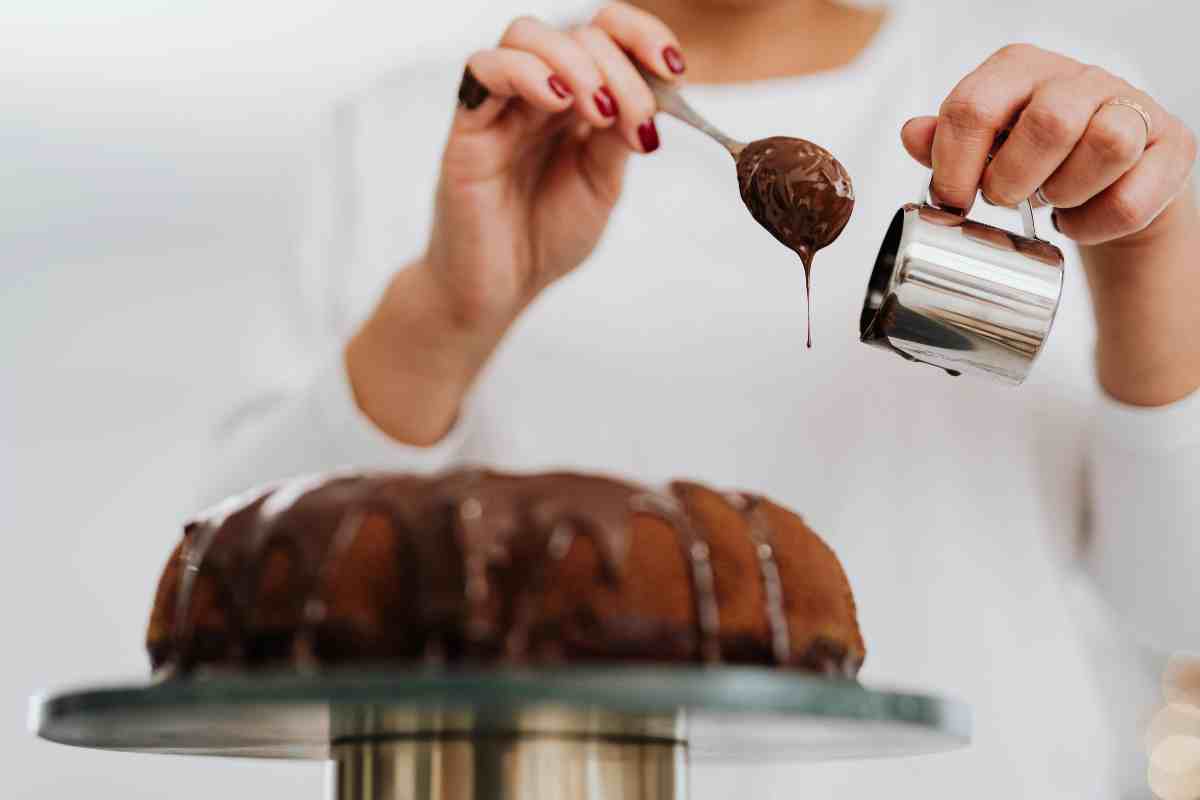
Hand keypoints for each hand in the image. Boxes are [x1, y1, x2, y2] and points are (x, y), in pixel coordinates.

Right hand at [347, 3, 685, 443]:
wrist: (497, 290)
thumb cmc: (544, 238)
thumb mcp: (602, 185)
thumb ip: (619, 136)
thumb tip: (655, 95)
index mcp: (575, 101)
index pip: (605, 35)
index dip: (642, 36)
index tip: (676, 68)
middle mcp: (537, 93)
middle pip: (576, 32)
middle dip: (620, 68)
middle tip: (636, 120)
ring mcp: (500, 106)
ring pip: (527, 35)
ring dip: (576, 62)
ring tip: (598, 112)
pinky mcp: (467, 127)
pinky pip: (483, 69)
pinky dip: (527, 72)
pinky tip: (558, 102)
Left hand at [901, 44, 1199, 404]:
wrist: (1102, 183)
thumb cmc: (1033, 160)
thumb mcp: (981, 147)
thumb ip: (945, 141)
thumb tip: (912, 134)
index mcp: (1020, 69)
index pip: (975, 106)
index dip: (954, 163)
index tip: (950, 199)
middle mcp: (1078, 78)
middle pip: (1048, 121)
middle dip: (1013, 179)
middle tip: (1001, 200)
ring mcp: (1131, 107)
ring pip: (1106, 144)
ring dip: (1064, 192)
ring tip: (1049, 202)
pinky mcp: (1170, 148)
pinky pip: (1134, 195)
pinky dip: (1096, 222)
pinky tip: (1078, 221)